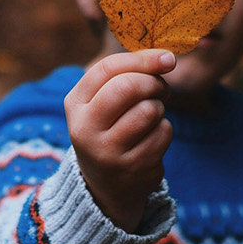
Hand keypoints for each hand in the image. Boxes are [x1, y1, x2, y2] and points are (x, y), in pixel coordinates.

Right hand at [64, 49, 175, 231]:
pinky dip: (164, 130)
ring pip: (149, 110)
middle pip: (128, 87)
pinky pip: (163, 133)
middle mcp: (86, 129)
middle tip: (160, 89)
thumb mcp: (103, 100)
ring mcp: (109, 152)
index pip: (107, 68)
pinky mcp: (133, 168)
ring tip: (151, 115)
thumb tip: (166, 58)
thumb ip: (127, 74)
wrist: (106, 185)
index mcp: (75, 104)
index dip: (142, 59)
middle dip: (153, 82)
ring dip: (159, 108)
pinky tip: (151, 138)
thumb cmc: (109, 128)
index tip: (167, 58)